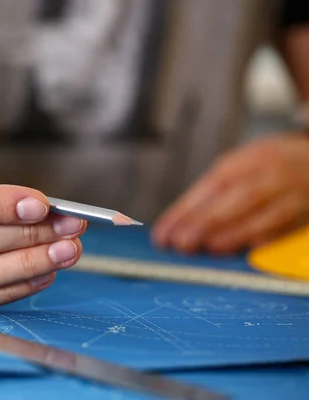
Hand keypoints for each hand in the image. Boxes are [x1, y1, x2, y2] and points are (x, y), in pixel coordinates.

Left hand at [152, 132, 308, 254]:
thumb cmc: (270, 168)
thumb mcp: (240, 166)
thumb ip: (212, 193)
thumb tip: (178, 224)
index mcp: (246, 160)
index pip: (211, 186)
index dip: (185, 211)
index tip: (163, 233)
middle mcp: (270, 174)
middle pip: (237, 198)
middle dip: (206, 222)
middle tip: (181, 243)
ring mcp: (292, 194)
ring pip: (264, 214)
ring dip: (234, 235)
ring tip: (209, 248)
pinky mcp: (305, 215)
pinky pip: (285, 230)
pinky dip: (263, 242)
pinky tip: (244, 253)